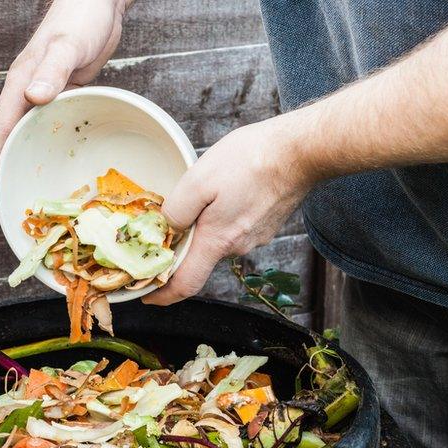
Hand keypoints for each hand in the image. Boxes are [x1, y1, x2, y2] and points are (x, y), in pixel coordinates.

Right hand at [0, 0, 129, 198]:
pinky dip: (50, 145)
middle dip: (3, 169)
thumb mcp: (67, 45)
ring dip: (26, 160)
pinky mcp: (64, 94)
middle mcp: (28, 92)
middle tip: (7, 202)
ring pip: (30, 134)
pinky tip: (58, 161)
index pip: (0, 130)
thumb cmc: (81, 19)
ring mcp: (46, 94)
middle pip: (10, 138)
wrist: (98, 2)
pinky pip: (52, 125)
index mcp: (21, 83)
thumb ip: (52, 70)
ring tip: (28, 190)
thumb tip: (33, 99)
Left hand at [143, 117, 316, 304]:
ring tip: (198, 197)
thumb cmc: (250, 161)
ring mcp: (255, 237)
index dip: (162, 295)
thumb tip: (167, 228)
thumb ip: (177, 210)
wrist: (300, 151)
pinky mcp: (266, 223)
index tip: (147, 296)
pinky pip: (235, 227)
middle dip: (180, 246)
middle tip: (164, 224)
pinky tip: (223, 192)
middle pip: (200, 257)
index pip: (186, 284)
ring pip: (218, 239)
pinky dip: (222, 216)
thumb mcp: (199, 180)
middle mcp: (238, 247)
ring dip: (203, 226)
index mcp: (217, 241)